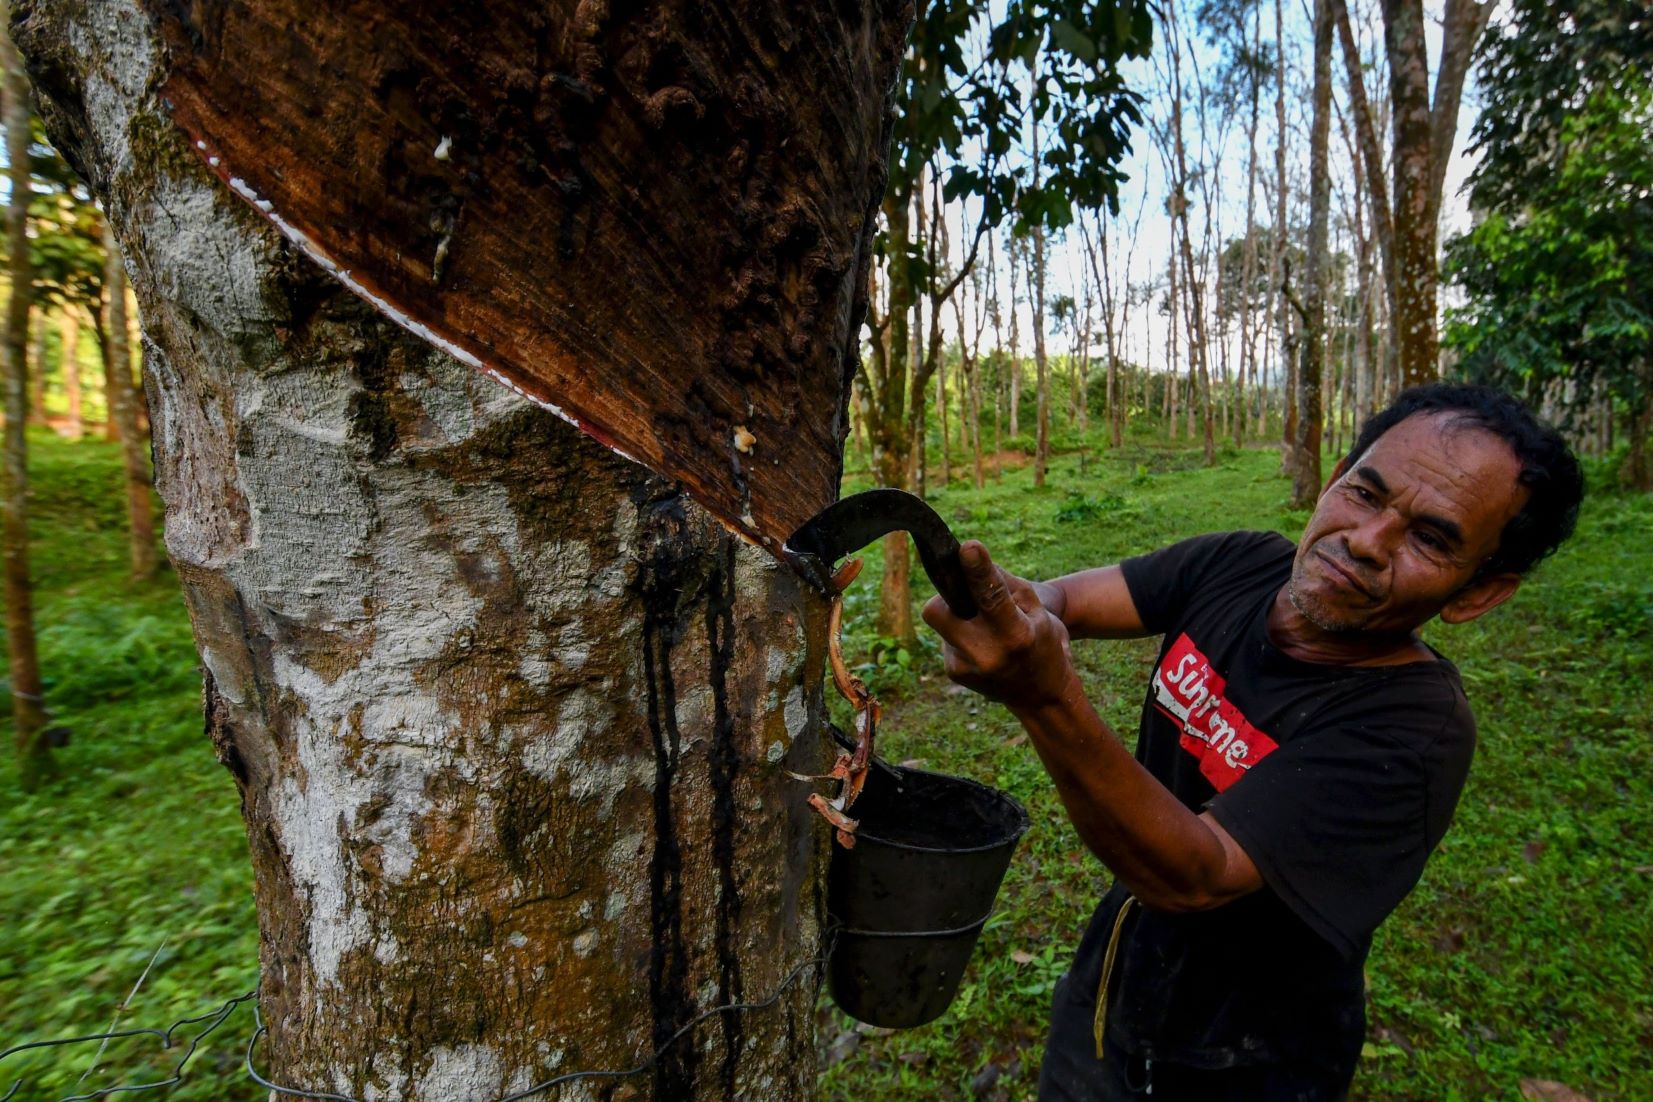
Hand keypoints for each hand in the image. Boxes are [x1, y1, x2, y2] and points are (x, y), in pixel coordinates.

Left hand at [921, 541, 1075, 708]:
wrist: (1042, 693)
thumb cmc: (1043, 639)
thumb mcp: (1036, 607)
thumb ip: (1002, 583)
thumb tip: (965, 561)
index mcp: (1017, 635)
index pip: (992, 596)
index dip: (978, 569)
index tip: (968, 547)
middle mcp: (987, 655)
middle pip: (938, 609)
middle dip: (949, 596)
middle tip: (970, 597)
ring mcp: (966, 669)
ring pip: (940, 621)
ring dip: (959, 616)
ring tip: (987, 628)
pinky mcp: (954, 673)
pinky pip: (945, 637)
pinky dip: (960, 634)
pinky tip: (982, 644)